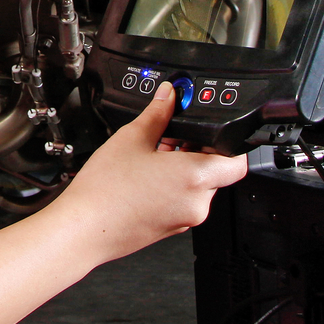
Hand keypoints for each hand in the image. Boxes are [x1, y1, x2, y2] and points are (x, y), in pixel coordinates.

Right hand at [50, 82, 247, 266]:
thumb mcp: (131, 138)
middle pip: (216, 171)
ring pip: (198, 187)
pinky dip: (173, 186)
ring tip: (153, 155)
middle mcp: (197, 202)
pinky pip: (183, 201)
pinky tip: (145, 176)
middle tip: (171, 136)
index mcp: (195, 177)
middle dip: (197, 150)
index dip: (229, 142)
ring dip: (183, 168)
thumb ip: (157, 113)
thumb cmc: (106, 190)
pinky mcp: (171, 228)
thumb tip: (168, 96)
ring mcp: (185, 218)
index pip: (237, 161)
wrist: (85, 228)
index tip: (212, 131)